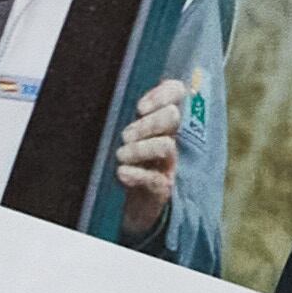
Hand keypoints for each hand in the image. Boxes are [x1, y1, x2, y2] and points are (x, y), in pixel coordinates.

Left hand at [112, 68, 200, 239]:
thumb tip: (114, 86)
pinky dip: (136, 175)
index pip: (177, 92)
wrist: (136, 207)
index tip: (140, 107)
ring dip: (140, 149)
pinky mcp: (162, 189)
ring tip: (121, 156)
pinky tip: (121, 173)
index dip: (162, 94)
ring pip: (166, 147)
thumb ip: (131, 115)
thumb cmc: (131, 164)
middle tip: (127, 136)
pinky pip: (155, 180)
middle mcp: (171, 139)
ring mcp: (169, 165)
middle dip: (148, 123)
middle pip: (173, 118)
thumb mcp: (131, 136)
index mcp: (163, 122)